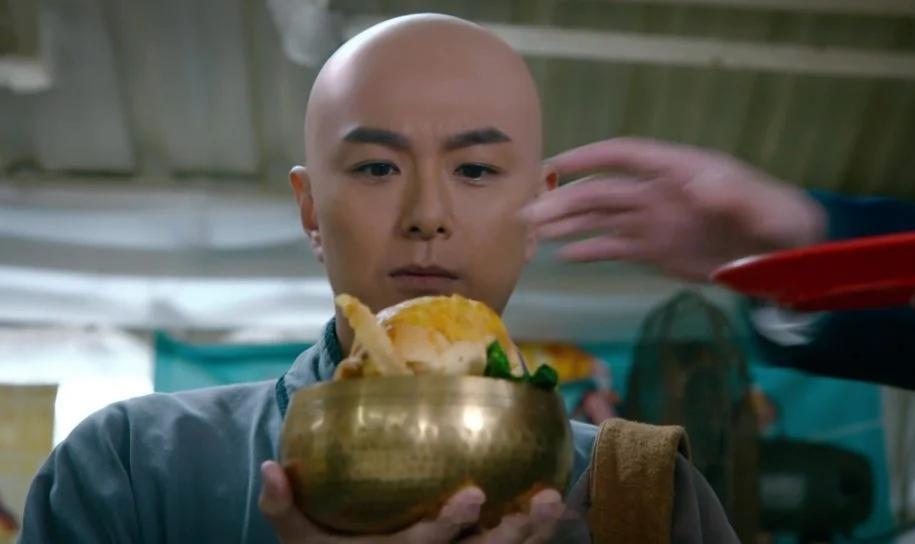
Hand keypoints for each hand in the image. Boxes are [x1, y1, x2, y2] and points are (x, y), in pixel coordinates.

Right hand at [259, 461, 564, 542]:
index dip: (449, 524)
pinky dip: (532, 543)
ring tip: (555, 502)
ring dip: (532, 535)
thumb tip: (270, 465)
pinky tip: (557, 515)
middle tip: (540, 502)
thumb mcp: (298, 542)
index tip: (474, 493)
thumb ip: (284, 508)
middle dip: (513, 534)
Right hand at [521, 138, 825, 281]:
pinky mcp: (658, 252)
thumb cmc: (779, 222)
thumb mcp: (763, 208)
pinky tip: (564, 257)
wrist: (789, 256)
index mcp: (678, 172)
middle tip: (527, 215)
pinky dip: (590, 251)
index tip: (554, 165)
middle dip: (565, 201)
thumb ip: (734, 196)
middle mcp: (659, 194)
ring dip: (568, 224)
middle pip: (602, 193)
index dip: (589, 158)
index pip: (625, 156)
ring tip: (533, 235)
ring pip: (602, 220)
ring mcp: (656, 224)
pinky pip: (616, 248)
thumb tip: (701, 185)